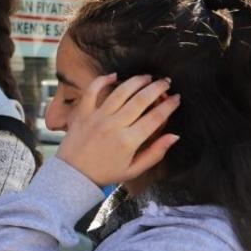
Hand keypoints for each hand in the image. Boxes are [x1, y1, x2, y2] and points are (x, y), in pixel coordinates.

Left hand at [55, 74, 180, 187]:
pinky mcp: (82, 113)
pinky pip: (92, 91)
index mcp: (128, 141)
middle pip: (141, 100)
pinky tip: (115, 76)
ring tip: (147, 77)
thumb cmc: (106, 173)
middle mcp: (114, 126)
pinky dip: (103, 80)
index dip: (169, 106)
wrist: (73, 175)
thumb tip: (174, 136)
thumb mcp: (134, 169)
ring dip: (137, 81)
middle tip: (166, 82)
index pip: (155, 118)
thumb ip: (155, 153)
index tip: (176, 98)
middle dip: (157, 88)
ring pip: (120, 92)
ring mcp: (97, 117)